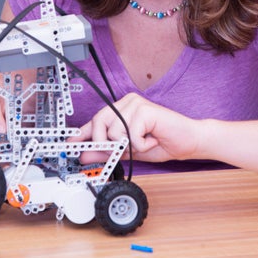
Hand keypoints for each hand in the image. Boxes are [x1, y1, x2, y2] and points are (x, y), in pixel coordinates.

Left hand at [76, 92, 200, 163]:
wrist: (189, 142)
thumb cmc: (162, 143)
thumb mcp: (129, 151)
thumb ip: (108, 151)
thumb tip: (85, 155)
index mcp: (120, 109)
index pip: (95, 120)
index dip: (81, 134)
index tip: (69, 146)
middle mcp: (126, 102)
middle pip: (99, 123)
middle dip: (107, 144)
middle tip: (124, 150)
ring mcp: (135, 104)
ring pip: (114, 132)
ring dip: (130, 146)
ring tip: (146, 142)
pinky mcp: (145, 110)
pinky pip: (131, 136)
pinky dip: (142, 146)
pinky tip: (153, 140)